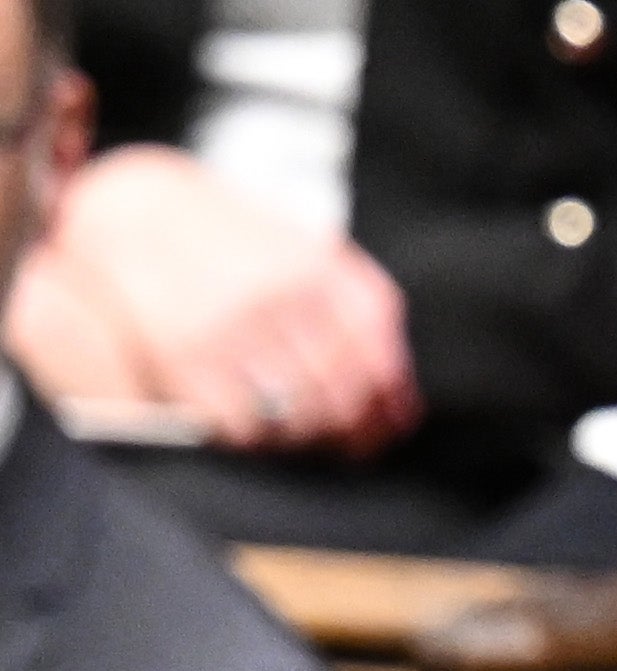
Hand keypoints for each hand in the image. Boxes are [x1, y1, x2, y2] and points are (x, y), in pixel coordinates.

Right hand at [32, 147, 413, 451]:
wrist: (133, 206)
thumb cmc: (231, 243)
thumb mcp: (306, 259)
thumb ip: (360, 326)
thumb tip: (404, 412)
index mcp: (322, 271)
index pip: (380, 365)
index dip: (383, 411)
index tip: (374, 428)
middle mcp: (283, 296)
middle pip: (342, 401)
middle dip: (340, 432)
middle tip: (322, 435)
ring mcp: (233, 324)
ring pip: (295, 419)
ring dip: (294, 439)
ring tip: (278, 423)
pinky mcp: (184, 351)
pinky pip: (238, 425)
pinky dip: (245, 437)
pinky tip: (237, 420)